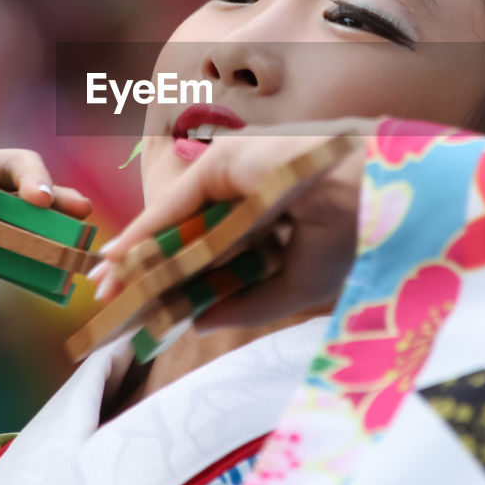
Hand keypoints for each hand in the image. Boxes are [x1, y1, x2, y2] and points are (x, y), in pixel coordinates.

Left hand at [95, 117, 375, 329]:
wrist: (379, 198)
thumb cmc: (356, 236)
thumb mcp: (298, 284)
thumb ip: (248, 303)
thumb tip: (198, 321)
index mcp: (275, 213)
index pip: (218, 250)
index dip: (185, 280)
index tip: (155, 310)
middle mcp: (252, 191)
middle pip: (189, 237)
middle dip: (150, 270)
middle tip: (116, 303)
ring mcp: (238, 174)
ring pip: (178, 223)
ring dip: (139, 255)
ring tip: (105, 289)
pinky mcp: (224, 163)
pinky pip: (177, 207)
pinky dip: (144, 233)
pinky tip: (117, 259)